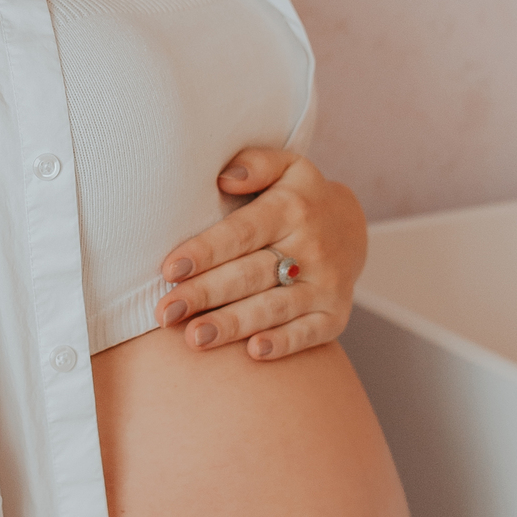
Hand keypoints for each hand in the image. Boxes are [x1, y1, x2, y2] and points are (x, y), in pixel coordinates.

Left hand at [155, 149, 366, 361]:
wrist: (350, 227)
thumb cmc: (298, 198)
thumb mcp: (286, 166)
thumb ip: (255, 164)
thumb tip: (224, 178)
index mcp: (292, 208)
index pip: (242, 232)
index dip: (205, 251)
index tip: (170, 269)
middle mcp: (312, 247)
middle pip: (251, 275)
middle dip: (206, 294)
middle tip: (166, 313)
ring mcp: (326, 284)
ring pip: (274, 308)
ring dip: (233, 325)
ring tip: (195, 337)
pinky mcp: (336, 315)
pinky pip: (310, 334)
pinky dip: (284, 344)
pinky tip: (253, 353)